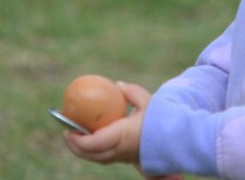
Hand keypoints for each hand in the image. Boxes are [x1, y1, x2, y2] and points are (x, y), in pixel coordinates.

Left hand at [64, 82, 182, 178]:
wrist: (177, 139)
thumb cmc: (162, 118)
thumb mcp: (147, 101)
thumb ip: (131, 92)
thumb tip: (116, 85)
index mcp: (122, 137)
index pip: (94, 143)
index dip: (77, 139)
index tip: (68, 130)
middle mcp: (121, 151)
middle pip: (92, 155)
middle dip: (76, 147)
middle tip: (67, 134)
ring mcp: (124, 157)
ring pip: (98, 159)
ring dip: (84, 150)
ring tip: (76, 138)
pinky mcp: (128, 159)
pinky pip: (106, 157)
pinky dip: (95, 151)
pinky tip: (91, 140)